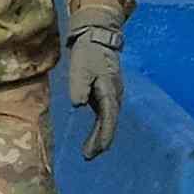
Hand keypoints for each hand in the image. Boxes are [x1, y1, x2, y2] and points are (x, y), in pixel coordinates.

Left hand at [68, 36, 124, 158]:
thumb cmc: (88, 52)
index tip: (100, 148)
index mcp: (109, 89)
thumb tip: (78, 104)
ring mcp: (112, 94)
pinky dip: (100, 128)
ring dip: (100, 136)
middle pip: (110, 121)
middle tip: (89, 156)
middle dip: (101, 140)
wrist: (97, 36)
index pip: (109, 115)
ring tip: (89, 153)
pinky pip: (105, 115)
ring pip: (108, 120)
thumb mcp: (80, 67)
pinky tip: (93, 138)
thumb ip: (79, 86)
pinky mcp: (107, 94)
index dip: (104, 133)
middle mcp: (115, 94)